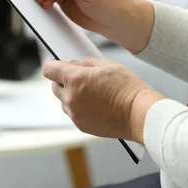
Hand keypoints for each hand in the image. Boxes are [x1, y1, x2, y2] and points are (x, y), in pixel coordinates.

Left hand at [43, 57, 165, 142]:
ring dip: (71, 95)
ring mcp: (75, 114)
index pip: (49, 69)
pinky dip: (79, 107)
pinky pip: (73, 113)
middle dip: (64, 80)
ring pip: (63, 100)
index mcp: (75, 79)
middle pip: (54, 86)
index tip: (58, 66)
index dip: (54, 65)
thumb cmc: (127, 88)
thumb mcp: (106, 64)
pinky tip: (95, 104)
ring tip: (91, 93)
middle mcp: (71, 98)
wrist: (138, 113)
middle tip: (82, 78)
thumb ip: (84, 62)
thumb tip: (74, 64)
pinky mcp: (81, 125)